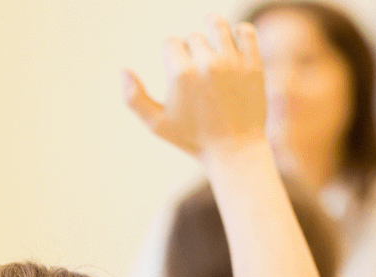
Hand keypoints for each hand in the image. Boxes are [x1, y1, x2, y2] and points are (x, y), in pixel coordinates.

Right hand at [124, 17, 266, 159]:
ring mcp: (232, 62)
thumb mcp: (157, 124)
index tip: (177, 69)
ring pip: (217, 26)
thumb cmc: (193, 139)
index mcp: (180, 74)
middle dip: (191, 49)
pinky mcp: (253, 64)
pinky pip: (246, 32)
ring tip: (211, 40)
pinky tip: (233, 41)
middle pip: (193, 37)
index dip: (171, 54)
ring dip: (212, 28)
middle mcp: (206, 64)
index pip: (171, 43)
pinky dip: (239, 31)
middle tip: (197, 70)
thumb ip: (134, 98)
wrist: (234, 151)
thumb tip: (122, 71)